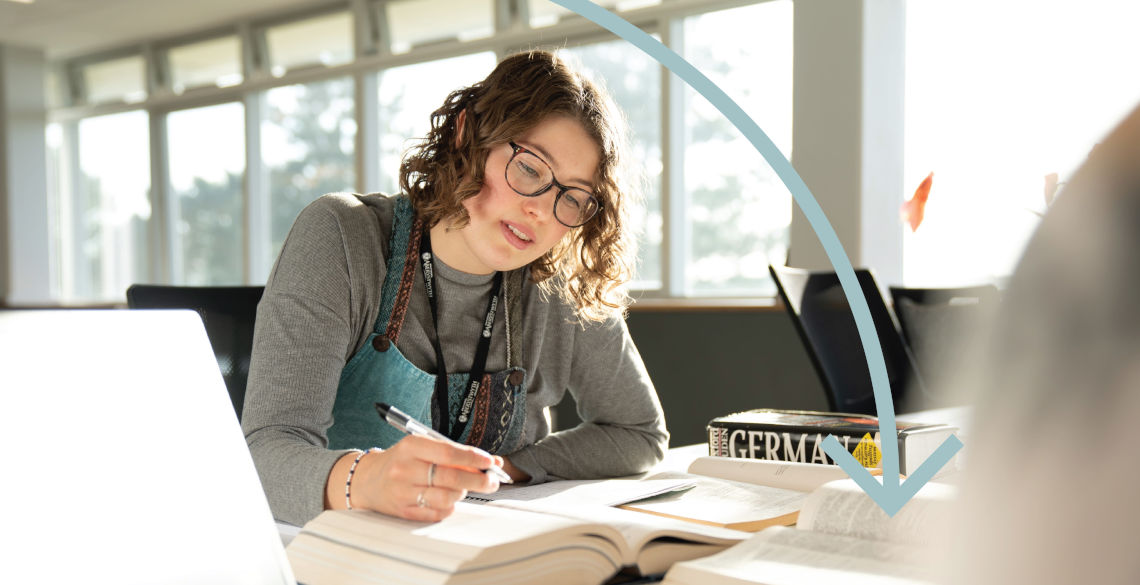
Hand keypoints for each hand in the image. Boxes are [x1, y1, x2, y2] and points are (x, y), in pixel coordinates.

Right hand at [332, 435, 501, 521]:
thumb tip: (492, 462)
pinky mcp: (403, 511)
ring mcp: (403, 492)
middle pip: (451, 477)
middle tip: (492, 481)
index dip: (474, 459)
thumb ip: (454, 453)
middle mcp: (405, 468)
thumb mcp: (422, 447)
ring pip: (446, 497)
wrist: (367, 481)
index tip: (490, 462)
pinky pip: (437, 512)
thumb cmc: (401, 461)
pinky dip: (450, 506)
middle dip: (478, 480)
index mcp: (411, 446)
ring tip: (464, 488)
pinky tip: (449, 499)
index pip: (449, 453)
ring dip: (463, 493)